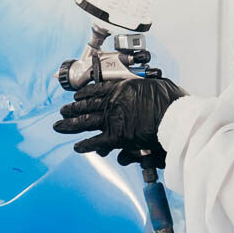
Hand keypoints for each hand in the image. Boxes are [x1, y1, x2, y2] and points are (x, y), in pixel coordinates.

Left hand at [53, 72, 184, 166]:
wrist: (174, 116)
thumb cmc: (171, 100)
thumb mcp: (155, 85)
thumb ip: (145, 88)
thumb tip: (145, 89)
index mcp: (122, 88)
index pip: (98, 90)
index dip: (85, 93)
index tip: (77, 95)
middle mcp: (113, 102)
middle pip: (86, 105)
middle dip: (72, 109)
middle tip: (62, 111)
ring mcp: (113, 119)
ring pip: (85, 122)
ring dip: (70, 124)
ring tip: (59, 126)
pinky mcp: (116, 136)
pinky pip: (95, 141)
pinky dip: (85, 145)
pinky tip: (76, 147)